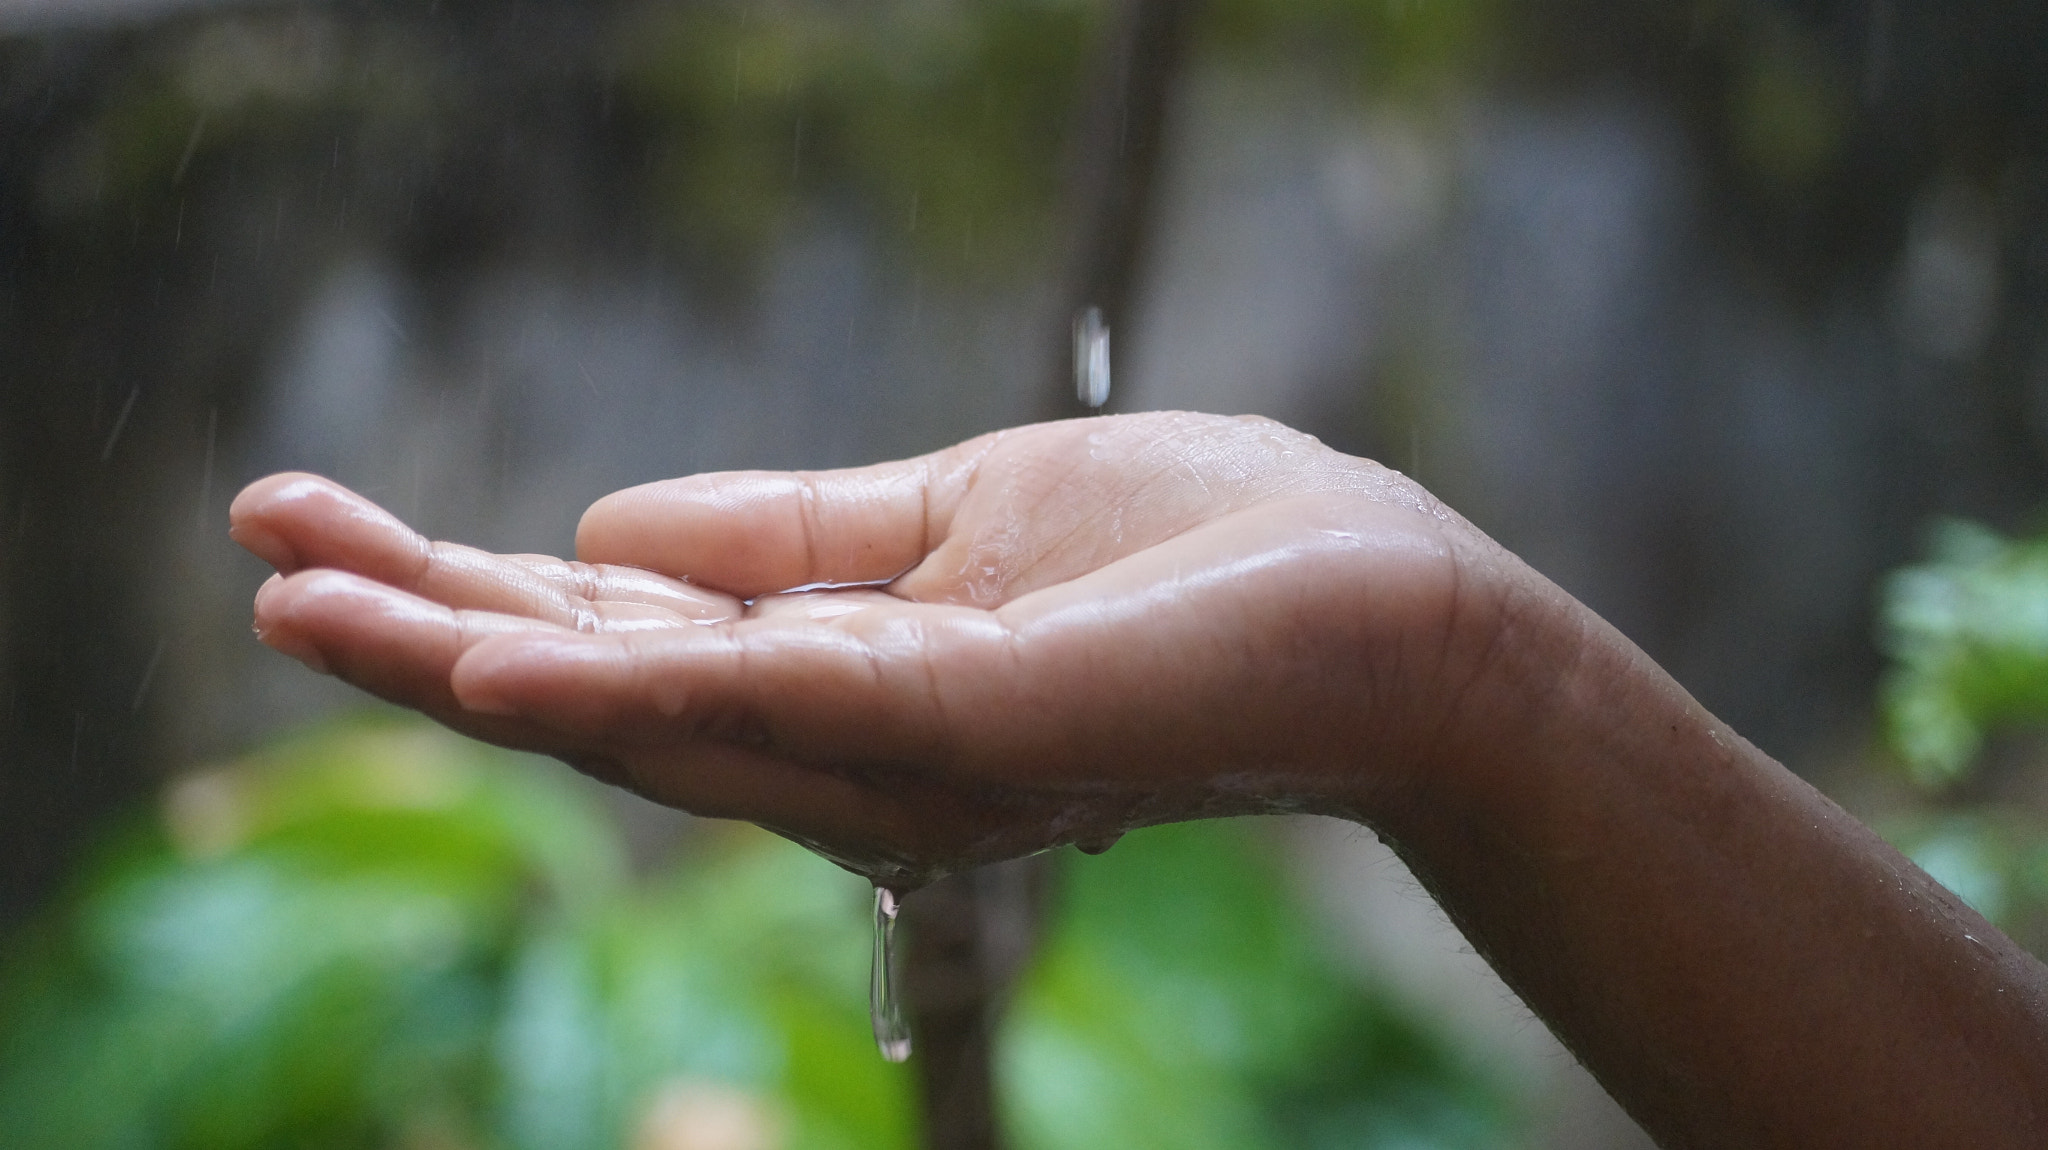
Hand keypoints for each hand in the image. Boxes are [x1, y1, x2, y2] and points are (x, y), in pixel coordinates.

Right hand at [231, 412, 1538, 886]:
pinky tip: (510, 657)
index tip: (315, 525)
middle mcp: (849, 740)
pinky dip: (641, 687)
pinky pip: (796, 704)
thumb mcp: (948, 519)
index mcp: (834, 672)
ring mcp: (912, 750)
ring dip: (480, 663)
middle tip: (254, 563)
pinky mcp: (987, 725)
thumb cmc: (1191, 559)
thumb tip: (603, 517)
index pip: (619, 635)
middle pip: (605, 692)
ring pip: (661, 717)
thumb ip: (783, 535)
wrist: (1387, 609)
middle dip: (425, 633)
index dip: (469, 590)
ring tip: (311, 605)